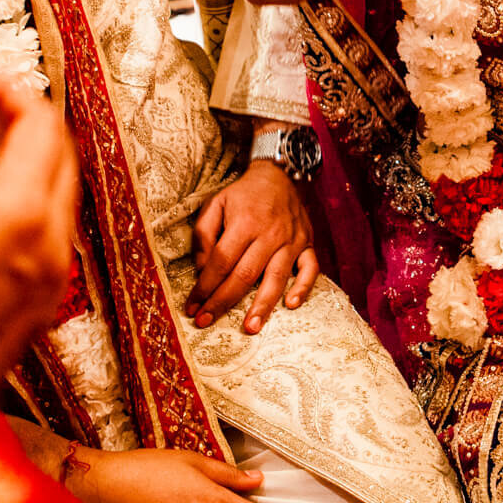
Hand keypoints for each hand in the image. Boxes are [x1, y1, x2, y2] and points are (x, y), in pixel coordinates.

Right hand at [0, 75, 77, 389]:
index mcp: (23, 216)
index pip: (43, 126)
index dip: (12, 94)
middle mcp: (53, 245)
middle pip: (62, 156)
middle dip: (28, 122)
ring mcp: (51, 279)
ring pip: (61, 194)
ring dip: (32, 160)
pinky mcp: (38, 305)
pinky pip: (51, 232)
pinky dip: (30, 200)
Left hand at [185, 159, 320, 333]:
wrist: (278, 175)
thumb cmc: (243, 195)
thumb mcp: (215, 204)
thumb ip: (204, 235)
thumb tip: (204, 269)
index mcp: (244, 223)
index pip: (221, 261)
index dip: (205, 286)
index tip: (192, 306)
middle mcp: (269, 233)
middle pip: (245, 274)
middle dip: (224, 301)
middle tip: (207, 322)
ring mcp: (291, 240)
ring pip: (277, 277)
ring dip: (263, 305)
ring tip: (250, 328)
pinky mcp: (307, 243)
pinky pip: (310, 268)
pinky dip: (304, 287)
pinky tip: (291, 304)